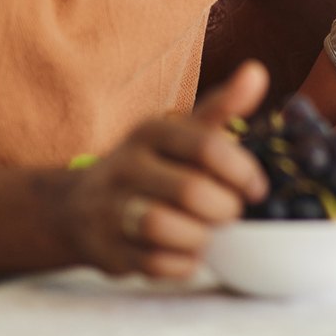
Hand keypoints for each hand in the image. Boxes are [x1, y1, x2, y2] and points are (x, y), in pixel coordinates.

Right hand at [61, 59, 269, 279]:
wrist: (78, 206)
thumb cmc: (152, 165)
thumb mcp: (182, 132)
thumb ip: (223, 107)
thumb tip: (257, 71)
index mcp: (151, 132)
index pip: (207, 146)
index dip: (242, 172)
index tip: (256, 189)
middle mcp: (125, 166)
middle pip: (190, 191)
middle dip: (224, 209)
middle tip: (231, 213)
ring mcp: (109, 209)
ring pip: (162, 226)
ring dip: (200, 237)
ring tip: (209, 233)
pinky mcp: (104, 250)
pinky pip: (151, 264)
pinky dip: (181, 264)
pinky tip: (188, 254)